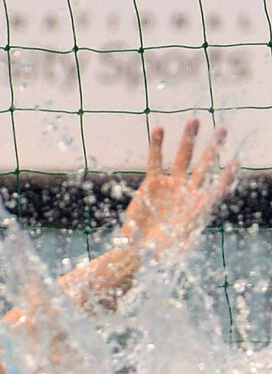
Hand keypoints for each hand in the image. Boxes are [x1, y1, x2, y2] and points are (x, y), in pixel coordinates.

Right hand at [121, 118, 237, 255]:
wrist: (137, 251)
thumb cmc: (157, 253)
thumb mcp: (174, 246)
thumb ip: (182, 232)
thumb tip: (190, 221)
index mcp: (199, 208)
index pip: (218, 187)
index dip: (227, 175)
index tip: (236, 161)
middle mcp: (188, 193)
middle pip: (204, 165)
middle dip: (214, 147)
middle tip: (222, 129)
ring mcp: (170, 186)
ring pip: (182, 158)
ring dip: (188, 139)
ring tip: (194, 120)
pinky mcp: (151, 184)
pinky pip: (155, 161)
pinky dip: (156, 146)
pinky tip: (158, 129)